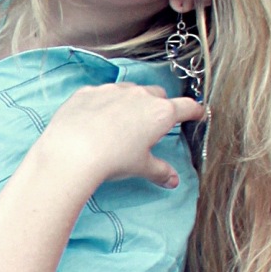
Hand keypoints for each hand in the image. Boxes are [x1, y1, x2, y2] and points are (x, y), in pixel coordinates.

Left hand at [40, 81, 203, 192]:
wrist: (73, 150)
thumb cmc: (113, 159)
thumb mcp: (140, 167)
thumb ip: (160, 171)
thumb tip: (173, 181)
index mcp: (160, 113)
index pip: (185, 107)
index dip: (193, 110)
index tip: (197, 113)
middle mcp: (139, 95)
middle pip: (157, 95)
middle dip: (159, 106)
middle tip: (153, 123)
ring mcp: (113, 89)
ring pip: (129, 91)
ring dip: (130, 102)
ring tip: (121, 123)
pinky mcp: (89, 91)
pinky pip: (101, 94)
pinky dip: (103, 104)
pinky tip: (95, 120)